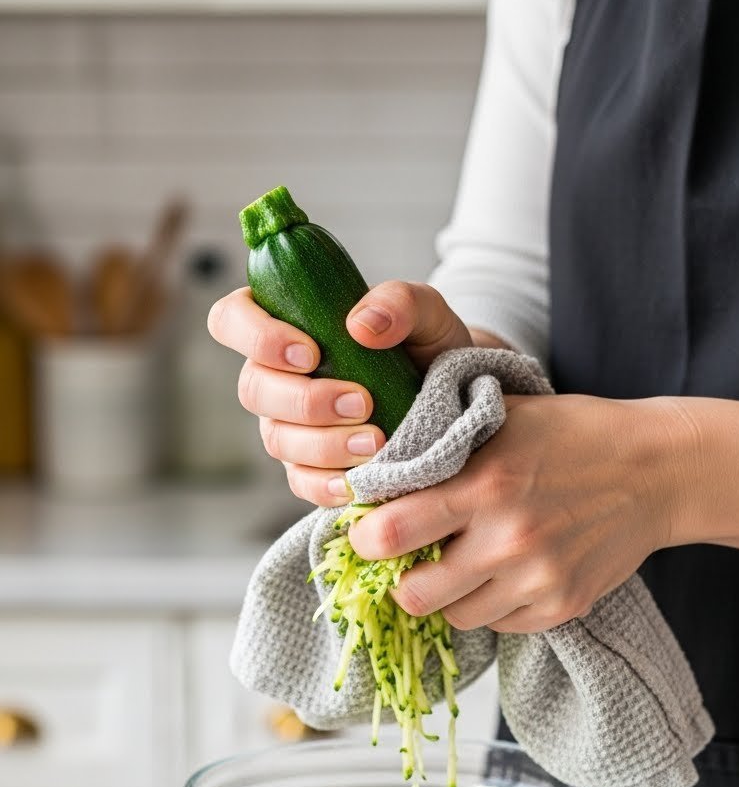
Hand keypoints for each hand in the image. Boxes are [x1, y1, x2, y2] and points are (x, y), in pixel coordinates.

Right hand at [207, 281, 473, 506]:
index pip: (232, 319)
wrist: (458, 398)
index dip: (257, 337)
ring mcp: (288, 426)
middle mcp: (276, 376)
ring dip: (323, 444)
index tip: (309, 353)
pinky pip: (301, 482)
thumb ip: (399, 301)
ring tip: (376, 440)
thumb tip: (360, 325)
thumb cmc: (429, 346)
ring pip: (277, 439)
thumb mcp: (427, 312)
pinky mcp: (309, 468)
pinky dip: (328, 485)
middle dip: (306, 400)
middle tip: (362, 401)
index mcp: (286, 323)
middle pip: (253, 389)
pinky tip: (358, 481)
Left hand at [348, 393, 686, 633]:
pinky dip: (492, 605)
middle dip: (402, 579)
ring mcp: (537, 579)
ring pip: (455, 617)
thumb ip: (440, 440)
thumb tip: (373, 464)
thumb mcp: (502, 417)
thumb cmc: (572, 436)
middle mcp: (506, 540)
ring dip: (449, 594)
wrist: (657, 470)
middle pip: (414, 595)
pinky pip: (499, 625)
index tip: (368, 532)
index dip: (365, 538)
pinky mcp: (561, 606)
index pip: (387, 535)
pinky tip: (507, 571)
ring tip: (467, 560)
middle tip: (412, 559)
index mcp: (482, 486)